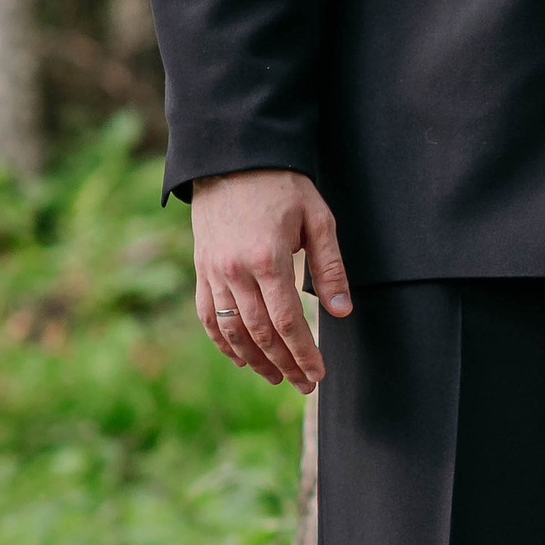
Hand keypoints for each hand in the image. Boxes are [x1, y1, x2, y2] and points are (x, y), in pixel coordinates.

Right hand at [191, 169, 351, 391]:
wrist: (233, 159)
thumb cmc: (283, 185)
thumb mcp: (317, 219)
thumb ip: (330, 267)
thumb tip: (342, 312)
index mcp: (268, 259)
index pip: (288, 322)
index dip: (304, 354)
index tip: (319, 374)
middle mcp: (236, 271)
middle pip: (261, 334)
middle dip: (284, 364)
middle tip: (304, 385)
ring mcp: (214, 272)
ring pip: (233, 330)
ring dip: (255, 360)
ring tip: (276, 377)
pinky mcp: (202, 269)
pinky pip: (208, 315)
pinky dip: (222, 342)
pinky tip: (240, 358)